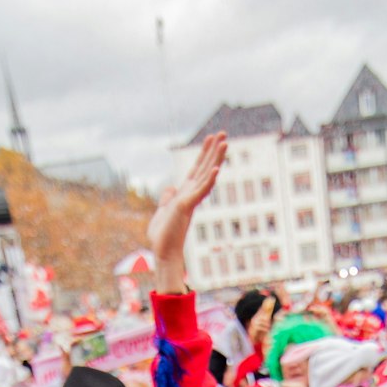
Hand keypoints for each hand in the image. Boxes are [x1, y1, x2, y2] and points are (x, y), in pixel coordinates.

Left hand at [149, 132, 226, 294]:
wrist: (162, 252)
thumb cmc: (163, 236)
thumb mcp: (162, 212)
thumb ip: (167, 198)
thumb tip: (171, 187)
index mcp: (185, 194)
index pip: (196, 170)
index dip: (204, 154)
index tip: (211, 139)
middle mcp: (191, 195)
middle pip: (204, 168)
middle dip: (213, 150)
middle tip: (223, 133)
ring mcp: (190, 200)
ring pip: (206, 176)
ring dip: (215, 159)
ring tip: (224, 143)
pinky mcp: (186, 207)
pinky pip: (200, 191)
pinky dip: (208, 180)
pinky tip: (215, 169)